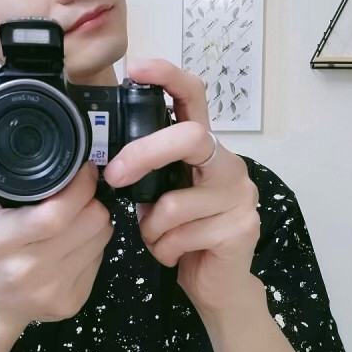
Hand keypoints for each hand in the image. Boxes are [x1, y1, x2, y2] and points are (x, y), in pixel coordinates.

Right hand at [0, 99, 113, 351]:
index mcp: (1, 241)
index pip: (57, 213)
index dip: (79, 185)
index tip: (83, 167)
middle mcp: (29, 269)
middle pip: (90, 222)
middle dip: (92, 198)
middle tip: (83, 187)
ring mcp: (54, 290)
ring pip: (102, 237)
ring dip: (97, 217)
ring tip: (79, 210)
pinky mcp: (73, 302)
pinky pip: (101, 258)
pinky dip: (96, 241)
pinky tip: (78, 236)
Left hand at [103, 60, 261, 314]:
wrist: (217, 284)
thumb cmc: (184, 234)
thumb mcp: (161, 195)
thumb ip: (149, 173)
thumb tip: (111, 162)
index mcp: (204, 150)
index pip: (194, 98)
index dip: (168, 76)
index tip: (137, 67)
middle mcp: (227, 164)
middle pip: (190, 137)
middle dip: (144, 154)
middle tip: (116, 176)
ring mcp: (239, 195)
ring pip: (174, 202)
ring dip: (151, 228)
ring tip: (160, 238)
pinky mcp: (241, 228)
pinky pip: (181, 235)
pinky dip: (163, 249)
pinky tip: (176, 253)